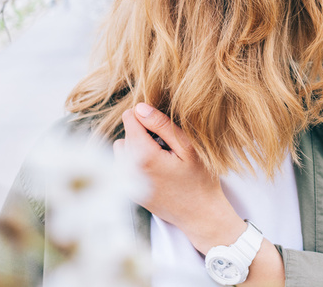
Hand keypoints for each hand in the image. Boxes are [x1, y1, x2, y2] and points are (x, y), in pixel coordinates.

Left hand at [113, 103, 245, 253]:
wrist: (200, 215)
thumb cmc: (200, 180)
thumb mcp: (187, 148)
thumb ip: (162, 125)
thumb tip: (140, 107)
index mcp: (144, 156)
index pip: (129, 118)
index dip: (147, 117)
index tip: (163, 128)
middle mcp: (129, 169)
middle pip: (126, 133)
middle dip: (144, 134)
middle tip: (167, 147)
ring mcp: (127, 182)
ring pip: (122, 149)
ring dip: (137, 148)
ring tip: (160, 158)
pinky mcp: (128, 190)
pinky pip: (124, 165)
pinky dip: (136, 162)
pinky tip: (156, 170)